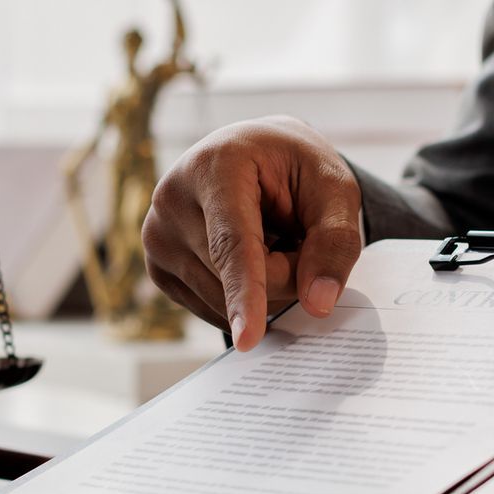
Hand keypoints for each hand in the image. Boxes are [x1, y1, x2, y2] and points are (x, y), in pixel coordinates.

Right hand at [143, 115, 361, 350]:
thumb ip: (335, 242)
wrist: (256, 154)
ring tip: (268, 238)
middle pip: (237, 278)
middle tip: (298, 234)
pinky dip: (241, 298)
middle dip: (285, 275)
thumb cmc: (296, 167)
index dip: (245, 293)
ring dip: (265, 289)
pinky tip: (245, 257)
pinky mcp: (158, 268)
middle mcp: (171, 199)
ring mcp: (157, 237)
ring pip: (223, 301)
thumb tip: (318, 304)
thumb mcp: (335, 188)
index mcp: (215, 167)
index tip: (248, 339)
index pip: (232, 243)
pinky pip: (212, 310)